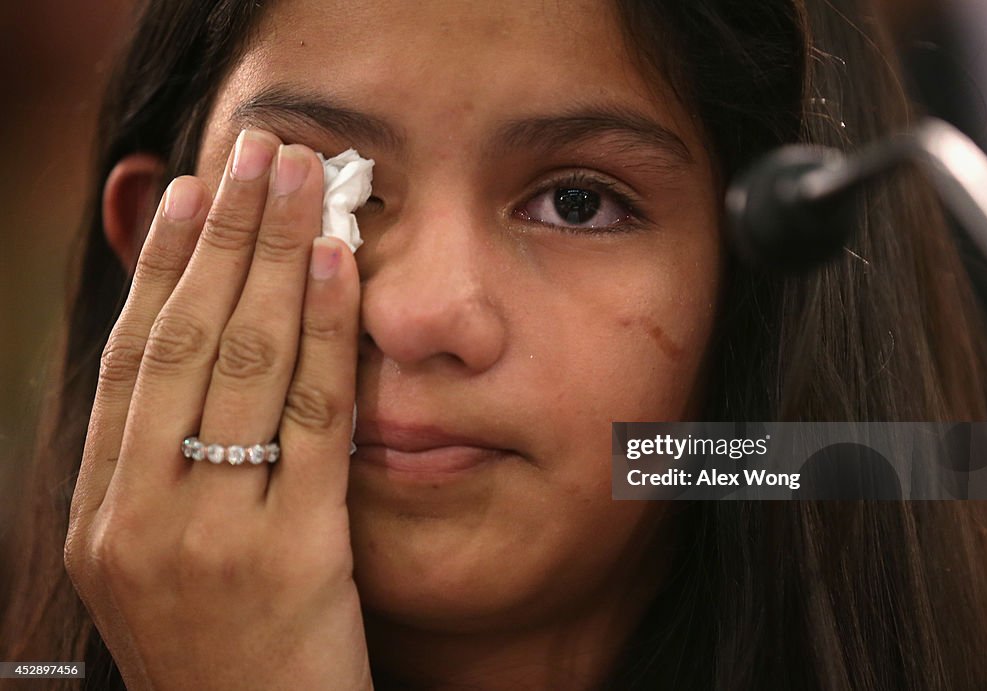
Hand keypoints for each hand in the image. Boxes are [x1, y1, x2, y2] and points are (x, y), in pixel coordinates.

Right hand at [64, 129, 371, 689]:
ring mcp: (208, 538)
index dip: (160, 266)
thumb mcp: (172, 557)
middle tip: (256, 153)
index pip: (131, 359)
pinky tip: (338, 265)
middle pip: (183, 341)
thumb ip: (174, 465)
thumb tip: (204, 349)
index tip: (190, 191)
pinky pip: (309, 419)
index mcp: (102, 515)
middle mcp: (138, 519)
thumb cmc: (226, 649)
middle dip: (223, 236)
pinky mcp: (288, 555)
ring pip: (240, 364)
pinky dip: (323, 331)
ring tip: (299, 180)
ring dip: (272, 258)